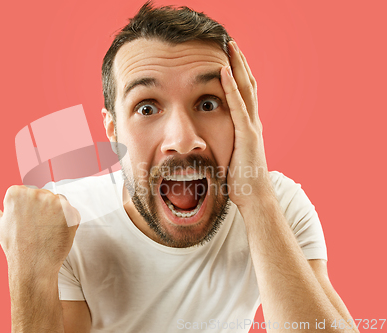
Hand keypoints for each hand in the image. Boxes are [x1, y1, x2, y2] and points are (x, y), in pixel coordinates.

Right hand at [0, 186, 79, 274]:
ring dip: (56, 216)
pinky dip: (68, 223)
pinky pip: (72, 213)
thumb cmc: (14, 246)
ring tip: (46, 232)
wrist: (33, 267)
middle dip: (43, 211)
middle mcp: (35, 193)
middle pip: (44, 197)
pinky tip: (58, 234)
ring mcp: (53, 202)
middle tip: (36, 230)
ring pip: (59, 203)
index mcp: (16, 192)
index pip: (29, 194)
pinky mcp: (69, 212)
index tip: (25, 224)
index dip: (28, 211)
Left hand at [220, 41, 274, 208]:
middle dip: (239, 62)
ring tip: (229, 47)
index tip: (228, 57)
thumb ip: (223, 145)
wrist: (254, 199)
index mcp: (247, 127)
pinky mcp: (247, 135)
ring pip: (246, 89)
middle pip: (247, 84)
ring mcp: (251, 127)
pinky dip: (230, 88)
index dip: (237, 74)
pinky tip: (222, 72)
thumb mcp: (229, 158)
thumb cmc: (240, 182)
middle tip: (230, 42)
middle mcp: (252, 122)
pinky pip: (237, 106)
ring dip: (236, 66)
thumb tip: (206, 143)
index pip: (244, 93)